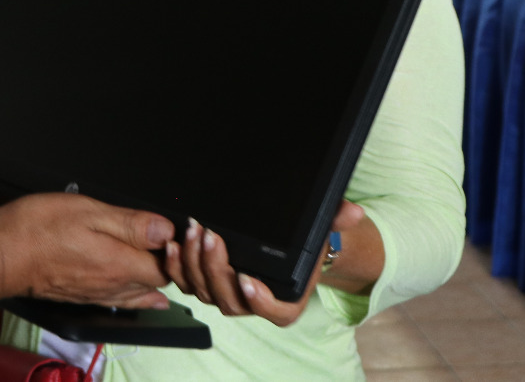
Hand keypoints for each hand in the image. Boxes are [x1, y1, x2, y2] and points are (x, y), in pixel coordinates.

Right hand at [0, 193, 173, 308]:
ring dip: (151, 278)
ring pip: (139, 293)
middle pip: (156, 282)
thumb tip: (165, 229)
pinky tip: (141, 293)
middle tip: (165, 239)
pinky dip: (136, 295)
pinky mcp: (83, 297)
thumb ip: (130, 223)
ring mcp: (97, 294)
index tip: (172, 230)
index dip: (174, 248)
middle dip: (166, 263)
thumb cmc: (36, 229)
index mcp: (119, 264)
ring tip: (155, 259)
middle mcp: (112, 286)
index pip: (166, 267)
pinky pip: (120, 301)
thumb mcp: (87, 211)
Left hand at [161, 200, 364, 325]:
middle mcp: (255, 302)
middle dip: (215, 269)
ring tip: (193, 234)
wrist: (288, 241)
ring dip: (193, 265)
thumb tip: (352, 212)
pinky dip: (177, 267)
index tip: (247, 280)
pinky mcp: (206, 282)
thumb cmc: (306, 241)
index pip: (275, 312)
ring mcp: (228, 294)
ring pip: (204, 291)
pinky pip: (187, 283)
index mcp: (287, 301)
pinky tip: (173, 244)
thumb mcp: (323, 228)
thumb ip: (336, 220)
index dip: (259, 301)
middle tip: (211, 238)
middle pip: (229, 299)